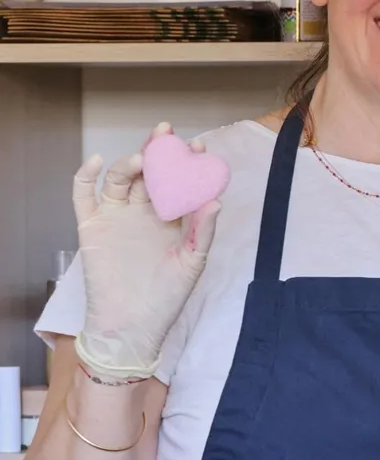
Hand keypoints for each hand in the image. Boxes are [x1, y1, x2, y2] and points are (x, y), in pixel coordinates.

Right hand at [72, 124, 220, 379]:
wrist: (132, 325)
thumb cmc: (166, 297)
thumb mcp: (193, 263)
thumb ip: (203, 232)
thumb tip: (217, 200)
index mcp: (171, 219)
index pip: (179, 182)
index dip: (187, 163)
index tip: (197, 147)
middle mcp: (143, 213)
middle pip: (149, 173)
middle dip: (158, 152)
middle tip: (167, 134)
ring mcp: (116, 217)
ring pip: (120, 180)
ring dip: (129, 163)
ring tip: (143, 158)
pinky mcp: (92, 227)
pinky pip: (84, 196)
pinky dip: (86, 176)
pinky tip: (98, 162)